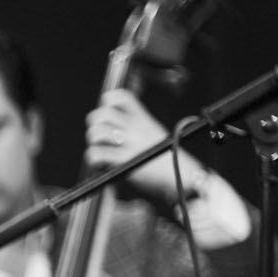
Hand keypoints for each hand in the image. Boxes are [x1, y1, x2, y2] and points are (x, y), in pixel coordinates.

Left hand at [84, 87, 206, 207]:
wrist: (184, 178)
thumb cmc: (168, 161)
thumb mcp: (154, 135)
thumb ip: (135, 128)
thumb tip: (111, 128)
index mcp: (143, 120)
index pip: (121, 97)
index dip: (107, 102)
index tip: (107, 114)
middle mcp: (136, 129)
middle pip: (103, 114)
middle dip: (95, 125)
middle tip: (101, 138)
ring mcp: (130, 145)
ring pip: (97, 133)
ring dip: (94, 143)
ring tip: (102, 151)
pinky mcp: (124, 162)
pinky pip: (96, 154)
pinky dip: (93, 160)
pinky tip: (101, 164)